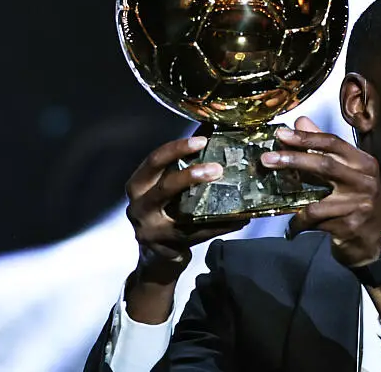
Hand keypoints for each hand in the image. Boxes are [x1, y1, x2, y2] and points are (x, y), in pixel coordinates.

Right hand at [125, 135, 248, 282]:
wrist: (156, 256)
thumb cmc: (165, 210)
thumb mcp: (167, 184)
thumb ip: (184, 158)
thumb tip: (211, 124)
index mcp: (138, 184)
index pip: (154, 161)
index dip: (177, 149)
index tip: (202, 140)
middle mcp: (138, 206)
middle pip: (164, 187)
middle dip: (191, 175)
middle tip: (218, 168)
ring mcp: (151, 230)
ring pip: (182, 215)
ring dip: (209, 202)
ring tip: (233, 193)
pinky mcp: (168, 248)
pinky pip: (199, 235)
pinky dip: (221, 225)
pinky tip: (241, 218)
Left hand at [260, 116, 380, 267]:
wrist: (372, 242)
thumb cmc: (355, 203)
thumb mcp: (344, 173)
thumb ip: (322, 147)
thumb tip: (300, 121)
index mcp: (363, 163)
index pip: (333, 142)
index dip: (306, 137)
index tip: (281, 134)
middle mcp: (365, 181)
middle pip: (325, 164)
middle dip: (293, 160)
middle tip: (267, 159)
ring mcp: (359, 204)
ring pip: (317, 199)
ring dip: (292, 201)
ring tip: (275, 200)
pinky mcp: (350, 225)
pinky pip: (315, 221)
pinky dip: (299, 224)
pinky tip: (291, 229)